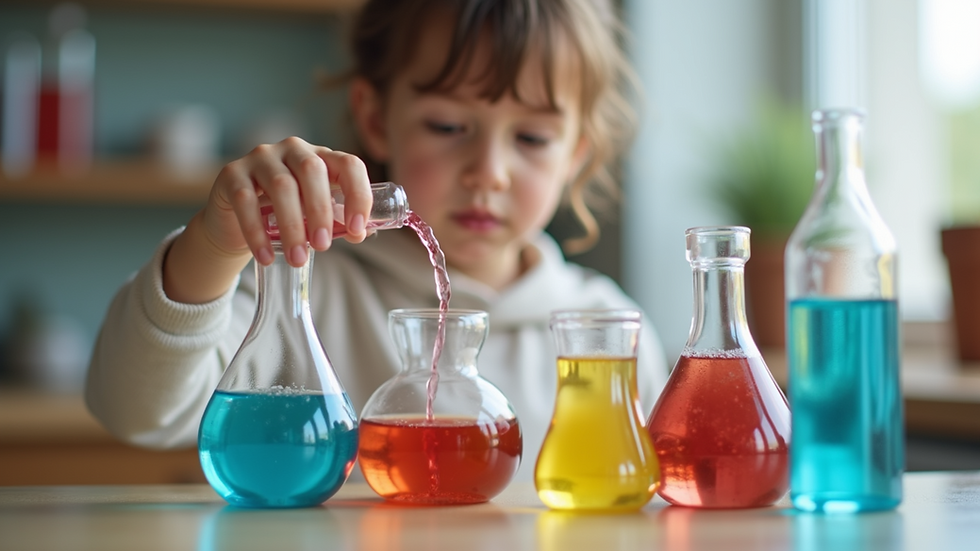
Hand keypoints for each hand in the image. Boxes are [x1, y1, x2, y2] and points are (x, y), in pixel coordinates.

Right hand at [205, 136, 373, 266]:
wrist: (236, 223)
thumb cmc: (284, 217)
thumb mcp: (314, 219)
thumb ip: (338, 223)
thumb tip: (364, 232)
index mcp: (321, 157)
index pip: (349, 165)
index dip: (358, 195)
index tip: (358, 230)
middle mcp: (293, 149)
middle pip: (313, 171)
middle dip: (321, 212)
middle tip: (323, 246)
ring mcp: (261, 158)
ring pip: (281, 186)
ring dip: (292, 226)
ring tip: (297, 259)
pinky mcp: (232, 173)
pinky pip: (246, 200)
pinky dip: (257, 233)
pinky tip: (266, 256)